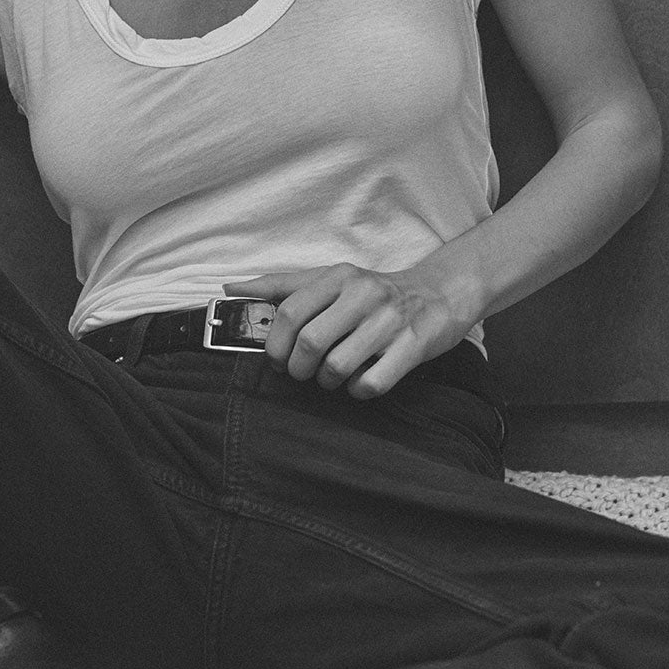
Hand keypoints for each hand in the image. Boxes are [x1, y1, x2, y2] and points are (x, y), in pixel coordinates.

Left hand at [223, 263, 475, 396]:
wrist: (437, 294)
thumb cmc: (372, 293)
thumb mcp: (329, 279)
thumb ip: (280, 286)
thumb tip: (230, 290)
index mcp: (338, 276)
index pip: (290, 311)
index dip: (275, 343)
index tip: (276, 359)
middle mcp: (364, 294)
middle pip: (310, 342)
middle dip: (298, 368)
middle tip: (302, 373)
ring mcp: (390, 321)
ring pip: (338, 366)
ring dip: (327, 382)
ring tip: (331, 376)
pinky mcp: (413, 346)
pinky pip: (371, 384)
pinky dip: (358, 391)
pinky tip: (360, 380)